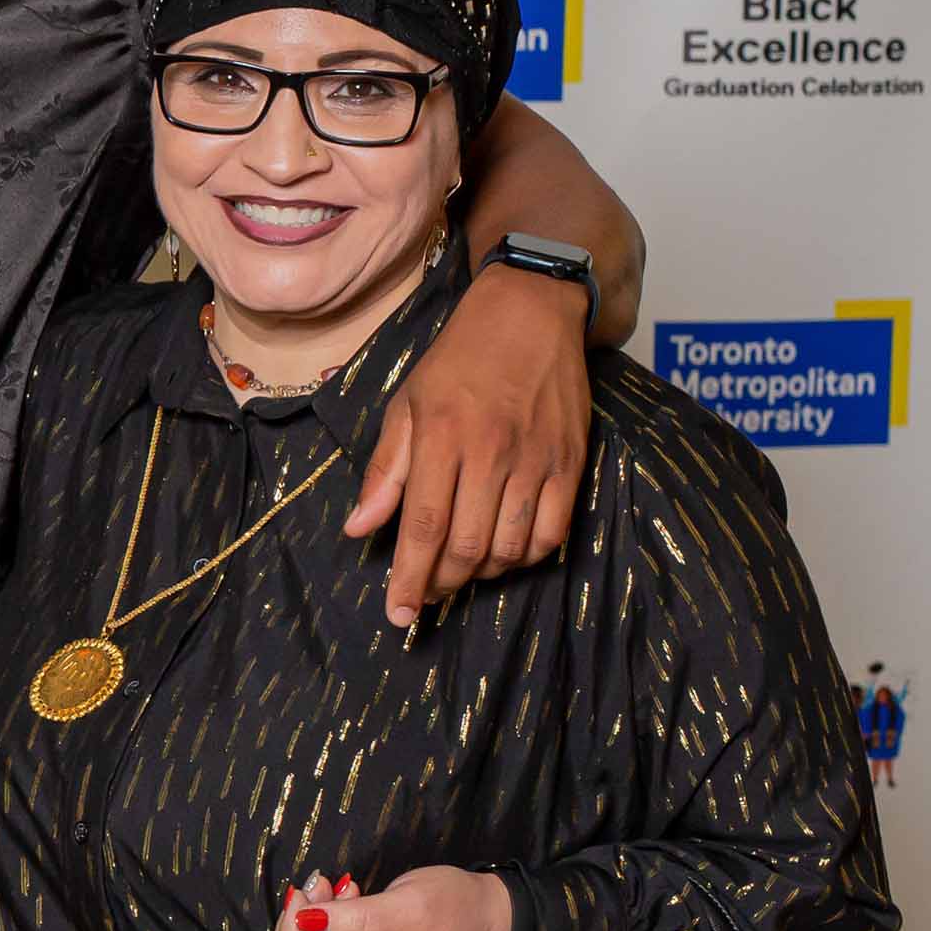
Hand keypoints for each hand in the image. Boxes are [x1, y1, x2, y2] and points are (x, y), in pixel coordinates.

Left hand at [273, 867, 514, 930]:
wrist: (485, 918)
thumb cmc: (457, 910)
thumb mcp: (410, 906)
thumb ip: (357, 919)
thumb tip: (305, 920)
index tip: (305, 895)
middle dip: (296, 929)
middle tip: (319, 886)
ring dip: (306, 924)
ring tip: (334, 889)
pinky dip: (319, 926)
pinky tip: (342, 902)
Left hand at [346, 263, 591, 626]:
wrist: (529, 316)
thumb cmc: (457, 361)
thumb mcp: (405, 404)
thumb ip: (385, 471)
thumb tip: (359, 529)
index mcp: (442, 437)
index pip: (421, 526)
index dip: (409, 578)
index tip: (398, 614)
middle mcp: (491, 453)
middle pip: (467, 546)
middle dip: (441, 583)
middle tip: (425, 595)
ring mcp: (537, 460)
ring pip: (510, 547)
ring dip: (482, 574)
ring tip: (460, 571)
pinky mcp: (571, 464)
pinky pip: (552, 533)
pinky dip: (526, 557)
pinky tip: (505, 553)